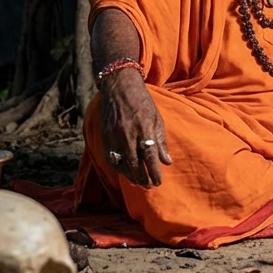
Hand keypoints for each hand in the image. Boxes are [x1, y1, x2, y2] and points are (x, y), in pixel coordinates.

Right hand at [98, 72, 172, 187]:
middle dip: (142, 178)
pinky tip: (125, 172)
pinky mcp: (105, 136)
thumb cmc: (143, 103)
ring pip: (122, 163)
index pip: (150, 156)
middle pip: (135, 163)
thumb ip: (161, 141)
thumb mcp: (157, 119)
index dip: (154, 172)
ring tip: (139, 182)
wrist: (120, 87)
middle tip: (150, 186)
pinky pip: (111, 158)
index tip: (158, 182)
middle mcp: (128, 134)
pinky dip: (119, 168)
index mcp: (144, 128)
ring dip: (130, 176)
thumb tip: (167, 162)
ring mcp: (115, 135)